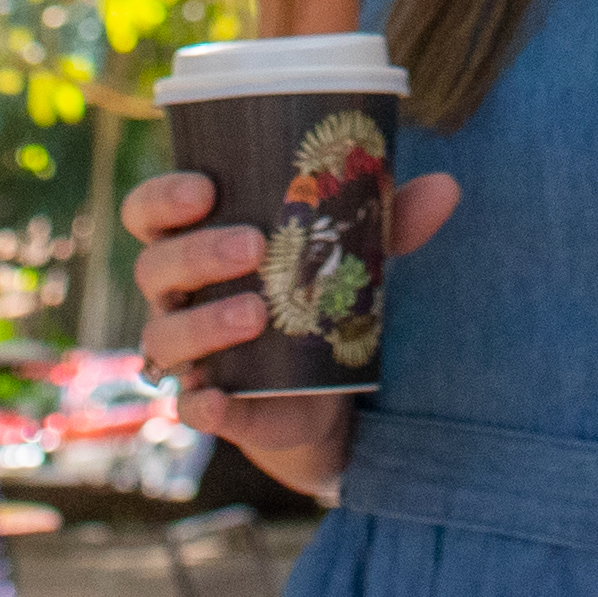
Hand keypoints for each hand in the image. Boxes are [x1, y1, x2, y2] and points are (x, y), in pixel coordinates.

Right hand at [124, 165, 460, 498]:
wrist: (327, 392)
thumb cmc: (318, 296)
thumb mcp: (352, 255)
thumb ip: (391, 222)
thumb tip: (448, 188)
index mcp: (197, 245)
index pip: (149, 214)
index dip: (161, 199)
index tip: (205, 188)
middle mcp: (179, 297)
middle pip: (156, 268)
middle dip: (196, 254)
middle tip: (253, 247)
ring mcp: (190, 355)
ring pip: (163, 337)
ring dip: (202, 324)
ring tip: (257, 314)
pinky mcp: (214, 406)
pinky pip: (189, 408)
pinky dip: (201, 404)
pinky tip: (219, 397)